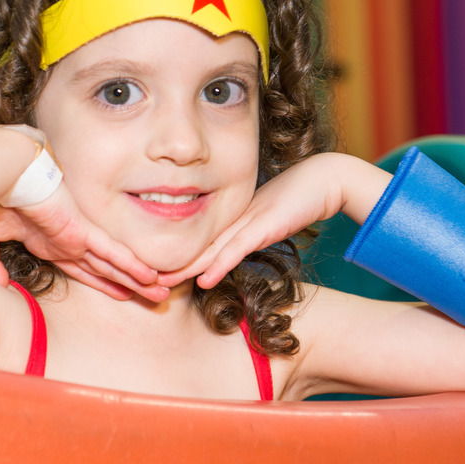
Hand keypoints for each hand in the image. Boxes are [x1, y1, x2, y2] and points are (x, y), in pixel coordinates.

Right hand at [0, 185, 166, 301]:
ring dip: (139, 280)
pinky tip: (150, 276)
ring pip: (115, 265)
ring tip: (162, 292)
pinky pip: (112, 254)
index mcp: (49, 241)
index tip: (123, 293)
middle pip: (105, 269)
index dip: (103, 282)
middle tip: (155, 295)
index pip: (82, 268)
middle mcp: (67, 240)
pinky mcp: (82, 231)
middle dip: (129, 284)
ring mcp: (77, 236)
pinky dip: (132, 266)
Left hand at [160, 154, 341, 289]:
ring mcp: (246, 221)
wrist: (323, 180)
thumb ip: (247, 235)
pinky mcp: (263, 226)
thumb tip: (230, 252)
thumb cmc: (297, 199)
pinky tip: (202, 280)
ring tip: (159, 283)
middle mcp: (233, 218)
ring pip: (208, 249)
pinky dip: (218, 265)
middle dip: (167, 263)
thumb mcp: (266, 220)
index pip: (197, 239)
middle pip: (194, 244)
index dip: (175, 255)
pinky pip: (236, 249)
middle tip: (140, 279)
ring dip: (184, 268)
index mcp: (230, 217)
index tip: (152, 270)